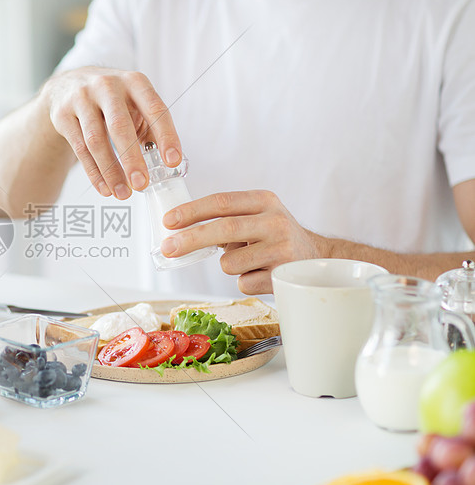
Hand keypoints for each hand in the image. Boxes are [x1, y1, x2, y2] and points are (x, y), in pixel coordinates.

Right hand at [41, 66, 182, 199]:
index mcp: (134, 82)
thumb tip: (168, 160)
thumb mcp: (134, 104)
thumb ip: (151, 127)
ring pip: (96, 140)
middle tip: (141, 183)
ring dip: (110, 171)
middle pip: (120, 126)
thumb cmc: (109, 99)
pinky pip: (79, 149)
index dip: (166, 136)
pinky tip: (104, 187)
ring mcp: (82, 99)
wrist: (66, 86)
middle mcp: (107, 86)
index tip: (172, 161)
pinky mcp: (63, 115)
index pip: (154, 109)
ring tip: (122, 193)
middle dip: (132, 158)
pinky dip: (94, 172)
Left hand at [160, 190, 324, 293]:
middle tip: (167, 248)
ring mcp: (281, 250)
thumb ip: (224, 217)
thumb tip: (177, 230)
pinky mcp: (283, 277)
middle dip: (190, 239)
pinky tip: (261, 274)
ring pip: (229, 263)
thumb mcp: (256, 216)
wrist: (317, 258)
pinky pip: (243, 283)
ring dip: (227, 265)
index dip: (191, 212)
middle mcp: (275, 222)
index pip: (221, 202)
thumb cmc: (274, 236)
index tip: (168, 221)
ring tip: (247, 261)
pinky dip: (244, 281)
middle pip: (223, 229)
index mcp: (264, 201)